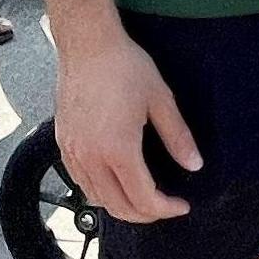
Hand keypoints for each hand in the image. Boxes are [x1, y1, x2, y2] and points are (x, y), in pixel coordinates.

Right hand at [53, 22, 200, 222]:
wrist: (87, 44)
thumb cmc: (124, 66)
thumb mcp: (160, 99)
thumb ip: (178, 137)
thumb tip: (195, 164)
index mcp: (118, 150)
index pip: (143, 199)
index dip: (165, 209)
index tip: (181, 205)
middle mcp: (91, 158)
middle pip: (118, 208)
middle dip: (145, 214)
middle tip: (165, 205)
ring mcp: (74, 153)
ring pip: (97, 199)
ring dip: (121, 206)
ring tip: (143, 196)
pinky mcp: (63, 144)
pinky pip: (81, 182)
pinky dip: (100, 191)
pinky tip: (115, 179)